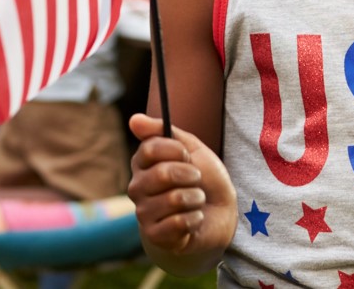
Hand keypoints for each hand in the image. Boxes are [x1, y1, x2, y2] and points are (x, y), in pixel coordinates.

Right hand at [128, 114, 236, 267]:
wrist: (219, 214)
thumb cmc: (204, 178)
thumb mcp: (191, 147)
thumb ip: (163, 131)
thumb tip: (134, 119)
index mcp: (142, 163)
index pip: (150, 149)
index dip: (177, 151)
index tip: (188, 156)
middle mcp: (137, 187)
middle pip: (163, 174)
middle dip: (191, 176)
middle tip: (196, 180)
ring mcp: (143, 212)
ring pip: (174, 199)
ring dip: (196, 199)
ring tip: (196, 200)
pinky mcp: (154, 235)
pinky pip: (178, 223)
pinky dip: (194, 219)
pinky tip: (193, 219)